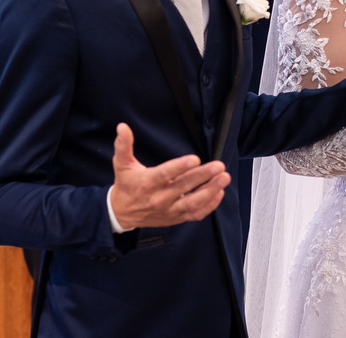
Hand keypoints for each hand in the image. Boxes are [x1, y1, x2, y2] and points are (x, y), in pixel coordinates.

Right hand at [109, 123, 230, 228]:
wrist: (122, 213)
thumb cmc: (126, 186)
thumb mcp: (122, 164)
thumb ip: (124, 145)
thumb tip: (123, 127)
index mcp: (147, 183)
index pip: (165, 175)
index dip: (180, 167)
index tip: (195, 159)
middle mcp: (159, 198)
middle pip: (183, 187)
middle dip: (203, 176)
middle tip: (219, 166)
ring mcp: (169, 210)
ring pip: (192, 203)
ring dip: (210, 191)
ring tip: (224, 178)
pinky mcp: (176, 217)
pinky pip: (195, 214)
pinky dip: (209, 205)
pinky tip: (219, 193)